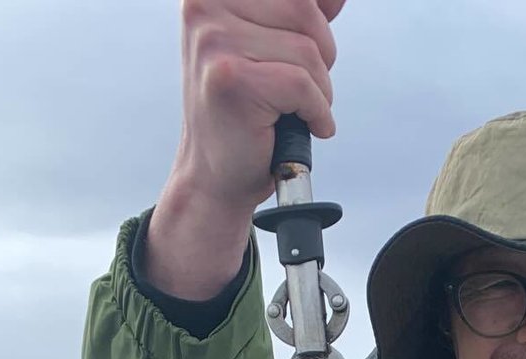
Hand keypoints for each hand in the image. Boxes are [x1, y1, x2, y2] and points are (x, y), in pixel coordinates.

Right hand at [147, 0, 345, 297]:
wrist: (216, 175)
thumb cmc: (245, 114)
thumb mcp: (271, 49)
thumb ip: (297, 15)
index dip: (315, 20)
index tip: (308, 48)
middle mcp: (206, 7)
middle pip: (305, 11)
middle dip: (320, 56)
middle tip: (296, 91)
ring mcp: (215, 41)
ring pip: (308, 50)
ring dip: (318, 90)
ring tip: (293, 110)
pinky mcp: (232, 78)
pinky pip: (302, 84)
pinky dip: (316, 112)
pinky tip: (303, 126)